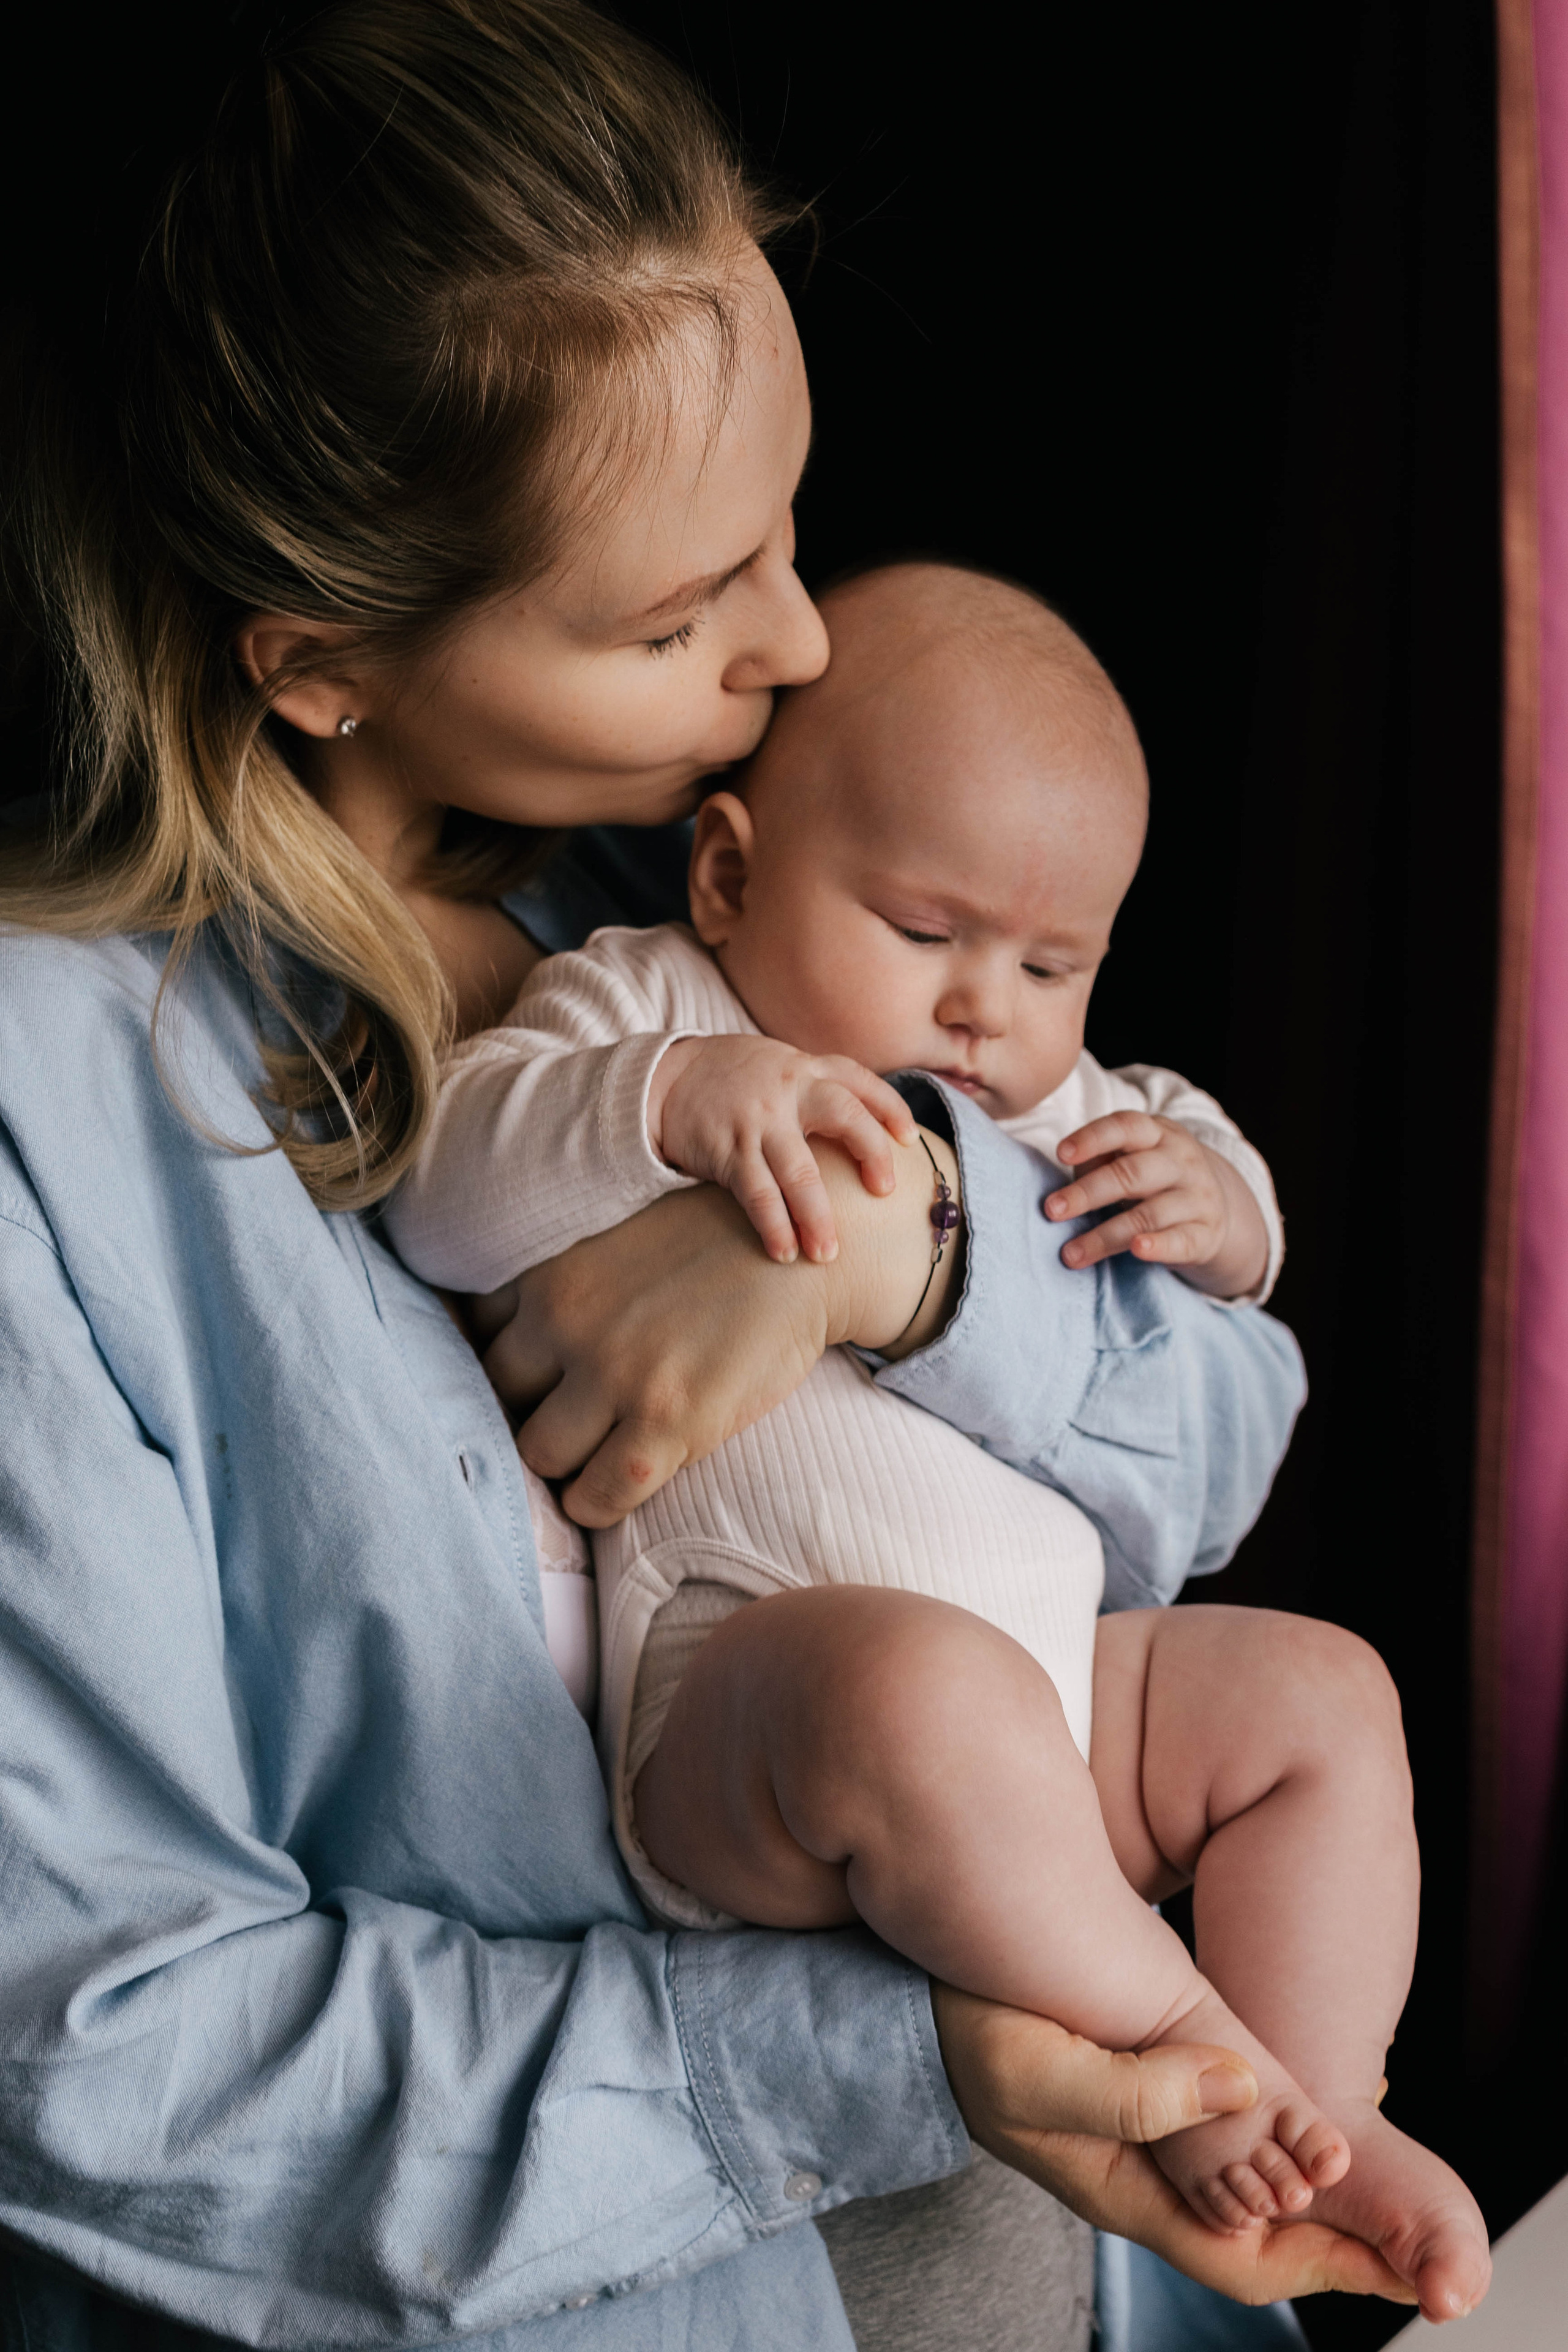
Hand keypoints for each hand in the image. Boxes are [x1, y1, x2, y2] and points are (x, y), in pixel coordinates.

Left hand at [478, 1130, 960, 1523]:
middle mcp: (567, 1324)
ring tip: (587, 1460)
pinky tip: (613, 1489)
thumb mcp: (620, 1242)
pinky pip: (595, 1498)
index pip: (477, 1336)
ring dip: (559, 1466)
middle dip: (523, 1415)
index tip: (529, 1380)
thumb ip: (569, 1284)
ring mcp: (614, 1377)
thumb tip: (519, 1341)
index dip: (503, 1365)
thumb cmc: (716, 1248)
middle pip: (497, 1399)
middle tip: (558, 1424)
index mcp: (552, 1274)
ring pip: (537, 1455)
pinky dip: (594, 1503)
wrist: (804, 1253)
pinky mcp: (664, 1425)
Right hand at [648, 1035, 915, 1264]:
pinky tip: (784, 1252)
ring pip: (798, 1170)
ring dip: (816, 1215)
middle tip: (885, 1191)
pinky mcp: (728, 1150)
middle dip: (869, 1153)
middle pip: (843, 1115)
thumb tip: (866, 1126)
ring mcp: (757, 1120)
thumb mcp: (778, 1067)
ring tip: (827, 1254)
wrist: (663, 1079)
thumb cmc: (732, 1079)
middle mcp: (787, 1090)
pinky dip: (773, 1224)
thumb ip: (816, 1088)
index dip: (889, 1108)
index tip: (910, 1139)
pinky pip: (756, 1193)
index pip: (858, 1081)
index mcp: (804, 1068)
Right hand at [932, 1987, 1415, 2308]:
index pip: (1245, 2258)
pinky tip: (1293, 2101)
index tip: (1392, 2260)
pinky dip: (1266, 2120)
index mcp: (1123, 2189)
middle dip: (1333, 2234)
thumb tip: (1243, 2088)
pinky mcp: (1137, 2086)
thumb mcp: (1038, 2068)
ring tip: (1367, 2166)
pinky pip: (1219, 2124)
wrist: (915, 2005)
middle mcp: (1143, 2172)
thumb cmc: (966, 2038)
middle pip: (1257, 2232)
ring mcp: (1139, 2133)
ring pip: (1244, 2179)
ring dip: (1304, 2176)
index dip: (1321, 2260)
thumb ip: (1134, 2090)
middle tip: (1413, 2232)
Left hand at [1044, 1114, 1268, 1300]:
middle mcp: (1181, 1161)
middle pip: (1131, 1174)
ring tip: (1070, 1253)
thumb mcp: (1131, 1158)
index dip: (1093, 1138)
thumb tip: (1068, 1179)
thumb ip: (1099, 1161)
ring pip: (1147, 1215)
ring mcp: (1197, 1198)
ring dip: (1104, 1235)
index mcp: (1158, 1134)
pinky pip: (1181, 1241)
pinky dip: (1159, 1246)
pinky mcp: (1205, 1235)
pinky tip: (1137, 1249)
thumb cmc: (1152, 1180)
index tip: (1061, 1153)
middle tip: (1051, 1210)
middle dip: (1088, 1192)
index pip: (1126, 1127)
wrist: (1216, 1209)